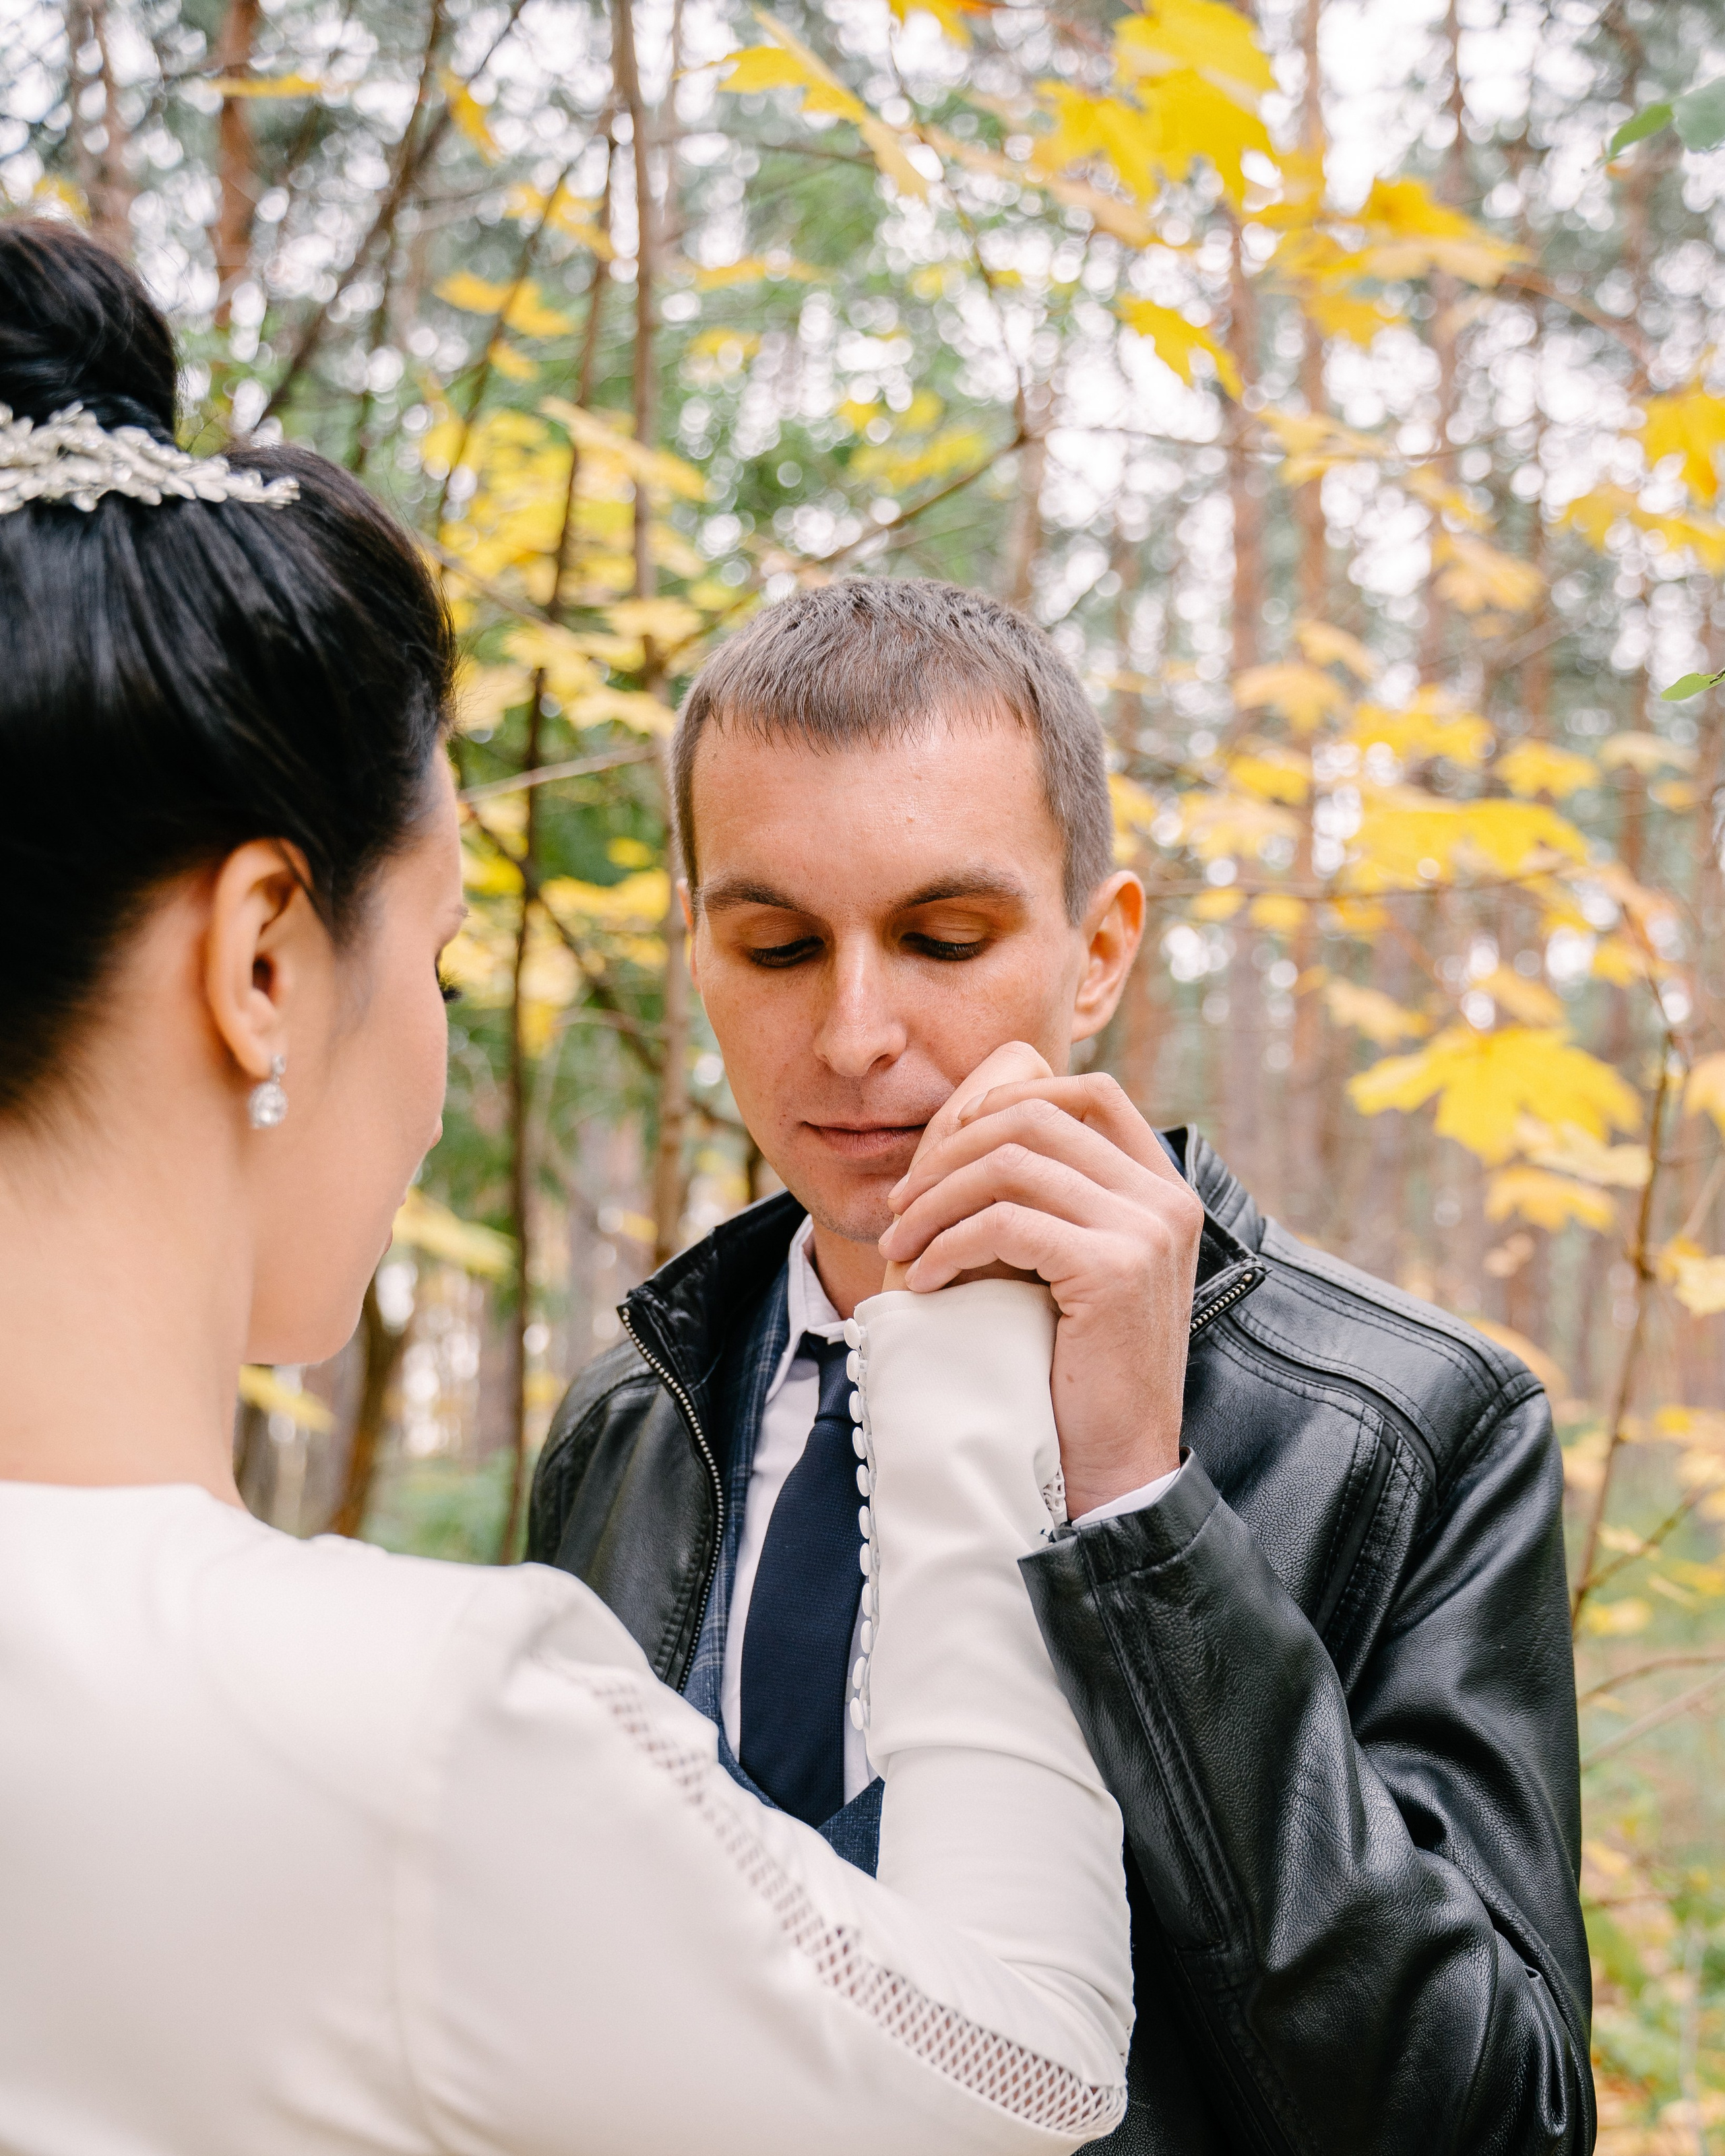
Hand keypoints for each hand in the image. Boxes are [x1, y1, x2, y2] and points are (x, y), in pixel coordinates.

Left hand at [878, 1060, 1203, 1516]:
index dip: (1005, 1101)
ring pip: (1011, 1163)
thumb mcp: (1059, 1260)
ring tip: (900, 1247)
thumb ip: (1042, 1192)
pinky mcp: (1114, 1270)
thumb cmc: (1069, 1365)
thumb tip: (971, 1110)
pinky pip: (1005, 1223)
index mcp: (1160, 1186)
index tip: (943, 1156)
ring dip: (936, 1200)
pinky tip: (924, 1280)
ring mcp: (1146, 1230)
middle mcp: (1164, 1197)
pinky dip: (948, 1244)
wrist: (1110, 1464)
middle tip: (901, 1206)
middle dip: (950, 1151)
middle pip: (1036, 1115)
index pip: (1088, 1090)